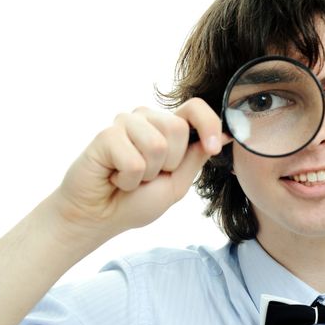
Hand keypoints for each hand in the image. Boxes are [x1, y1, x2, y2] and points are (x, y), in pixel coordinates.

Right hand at [50, 98, 227, 242]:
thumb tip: (224, 135)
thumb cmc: (136, 201)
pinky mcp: (106, 136)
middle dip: (169, 164)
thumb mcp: (177, 184)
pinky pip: (134, 161)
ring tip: (130, 177)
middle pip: (177, 128)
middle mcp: (147, 120)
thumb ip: (195, 157)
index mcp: (167, 128)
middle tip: (148, 175)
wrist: (100, 216)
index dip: (209, 123)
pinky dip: (127, 180)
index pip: (195, 108)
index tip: (214, 148)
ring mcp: (125, 124)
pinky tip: (114, 178)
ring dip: (147, 174)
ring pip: (157, 145)